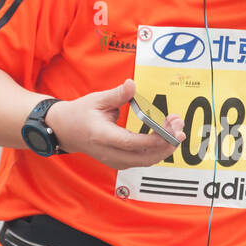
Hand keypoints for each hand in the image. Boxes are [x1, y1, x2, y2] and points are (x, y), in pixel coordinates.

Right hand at [47, 79, 185, 167]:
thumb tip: (132, 84)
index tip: (171, 130)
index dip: (154, 139)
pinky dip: (157, 150)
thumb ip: (117, 94)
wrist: (65, 130)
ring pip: (146, 161)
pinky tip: (166, 135)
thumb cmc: (80, 113)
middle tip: (180, 128)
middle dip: (166, 144)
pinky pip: (143, 160)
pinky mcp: (120, 161)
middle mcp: (109, 153)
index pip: (131, 143)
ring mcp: (115, 160)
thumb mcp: (96, 99)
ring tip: (177, 128)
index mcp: (102, 136)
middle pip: (143, 157)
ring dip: (165, 147)